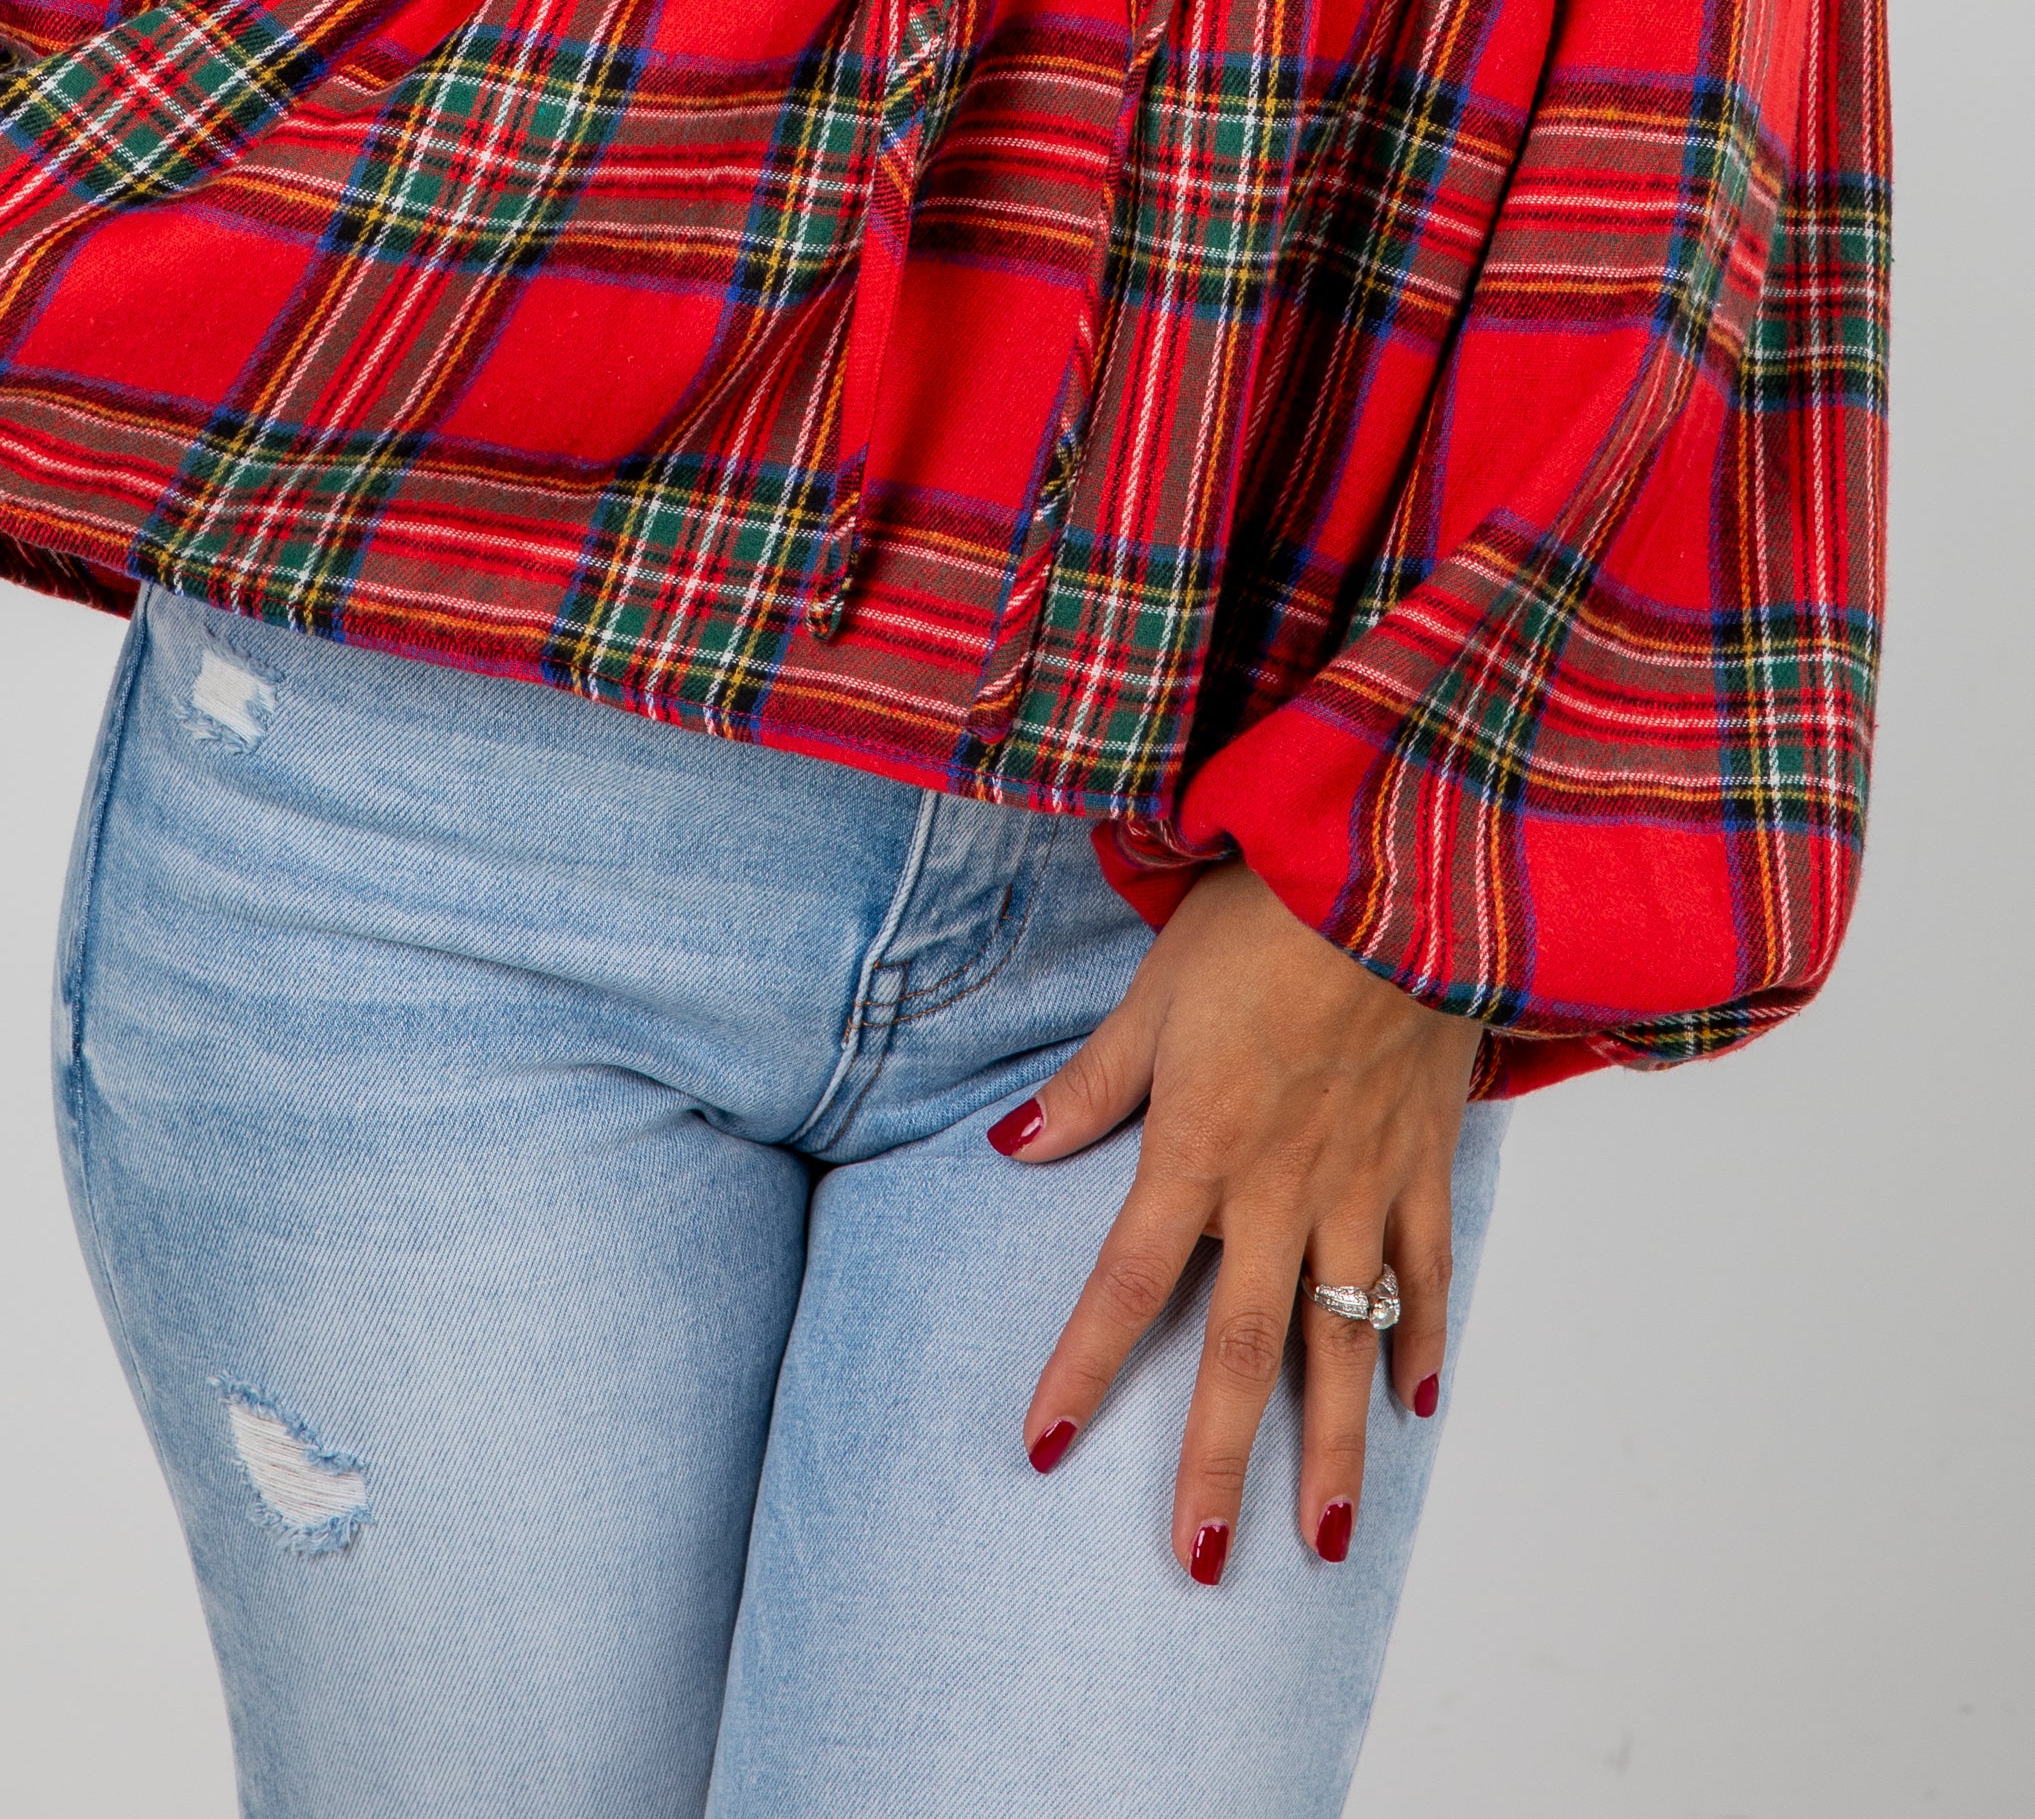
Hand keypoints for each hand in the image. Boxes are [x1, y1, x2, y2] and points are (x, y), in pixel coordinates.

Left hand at [991, 857, 1476, 1577]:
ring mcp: (1362, 1189)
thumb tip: (1012, 1147)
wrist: (1394, 878)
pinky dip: (1424, 1343)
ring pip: (1344, 1345)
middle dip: (1215, 1462)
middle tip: (1202, 1562)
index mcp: (1198, 1150)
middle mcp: (1280, 1192)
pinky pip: (1428, 1277)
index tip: (1040, 1448)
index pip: (1124, 1286)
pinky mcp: (1423, 1166)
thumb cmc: (1262, 921)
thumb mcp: (1154, 994)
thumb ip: (1091, 1085)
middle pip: (1241, 1352)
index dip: (1079, 1370)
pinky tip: (1415, 1409)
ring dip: (1331, 1448)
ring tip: (1320, 1540)